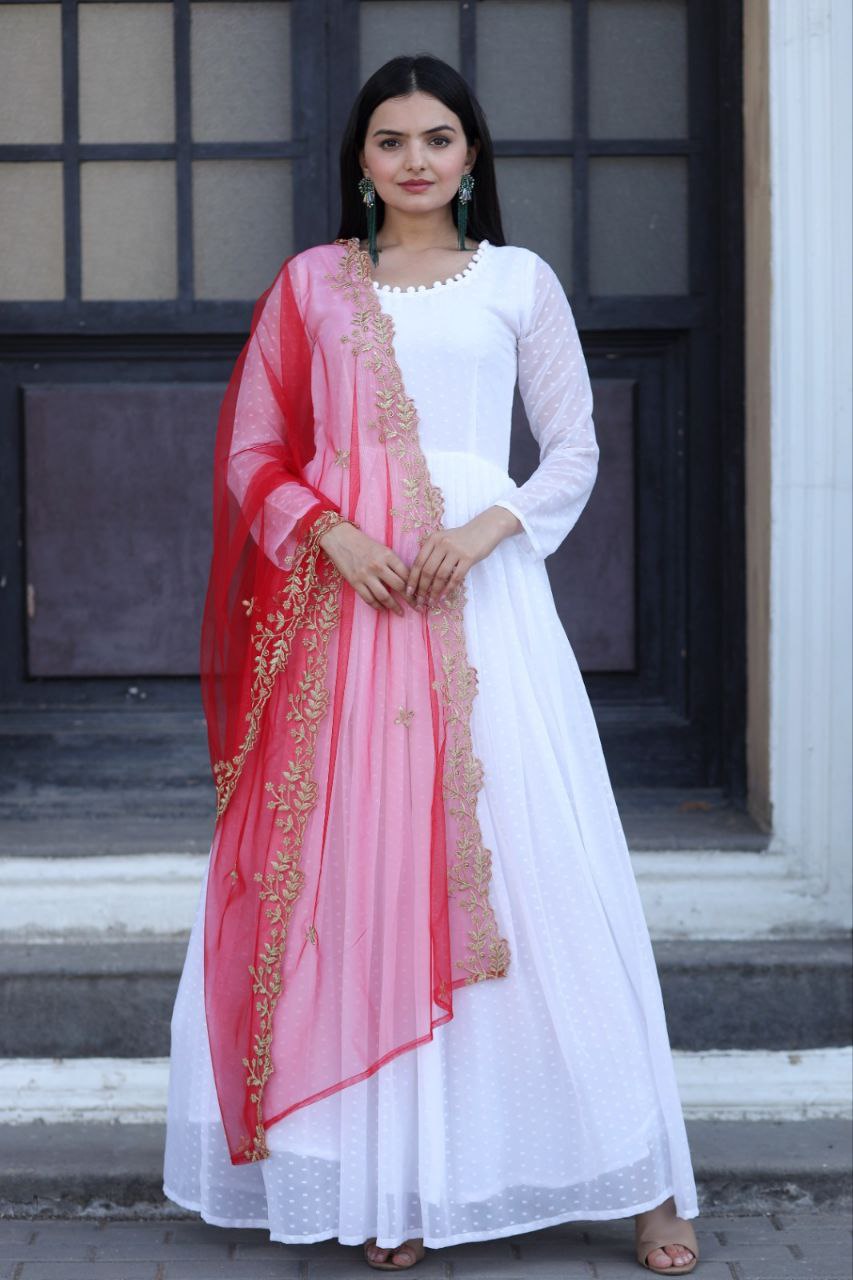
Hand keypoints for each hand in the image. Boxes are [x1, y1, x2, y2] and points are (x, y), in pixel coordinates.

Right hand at [318, 522, 412, 616]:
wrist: (340, 539)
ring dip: (394, 607)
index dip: (416, 586)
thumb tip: (408, 580)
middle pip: (399, 586)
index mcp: (388, 555)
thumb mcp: (382, 549)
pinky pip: (369, 598)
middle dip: (410, 599)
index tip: (421, 594)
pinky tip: (383, 609)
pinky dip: (377, 606)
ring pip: (384, 596)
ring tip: (401, 613)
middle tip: (417, 607)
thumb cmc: (364, 543)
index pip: (406, 574)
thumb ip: (394, 563)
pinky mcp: (355, 582)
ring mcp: (366, 575)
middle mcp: (378, 566)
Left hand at [405, 506, 520, 607]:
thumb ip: (432, 552)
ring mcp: (456, 550)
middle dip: (421, 589)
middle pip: (427, 570)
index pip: (418, 562)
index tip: (408, 592)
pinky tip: (443, 597)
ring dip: (434, 592)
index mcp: (433, 539)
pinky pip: (456, 577)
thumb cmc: (463, 537)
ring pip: (440, 576)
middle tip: (419, 601)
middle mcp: (442, 543)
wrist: (486, 528)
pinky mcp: (469, 557)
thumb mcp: (444, 539)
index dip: (412, 579)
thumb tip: (420, 577)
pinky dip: (448, 589)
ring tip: (431, 602)